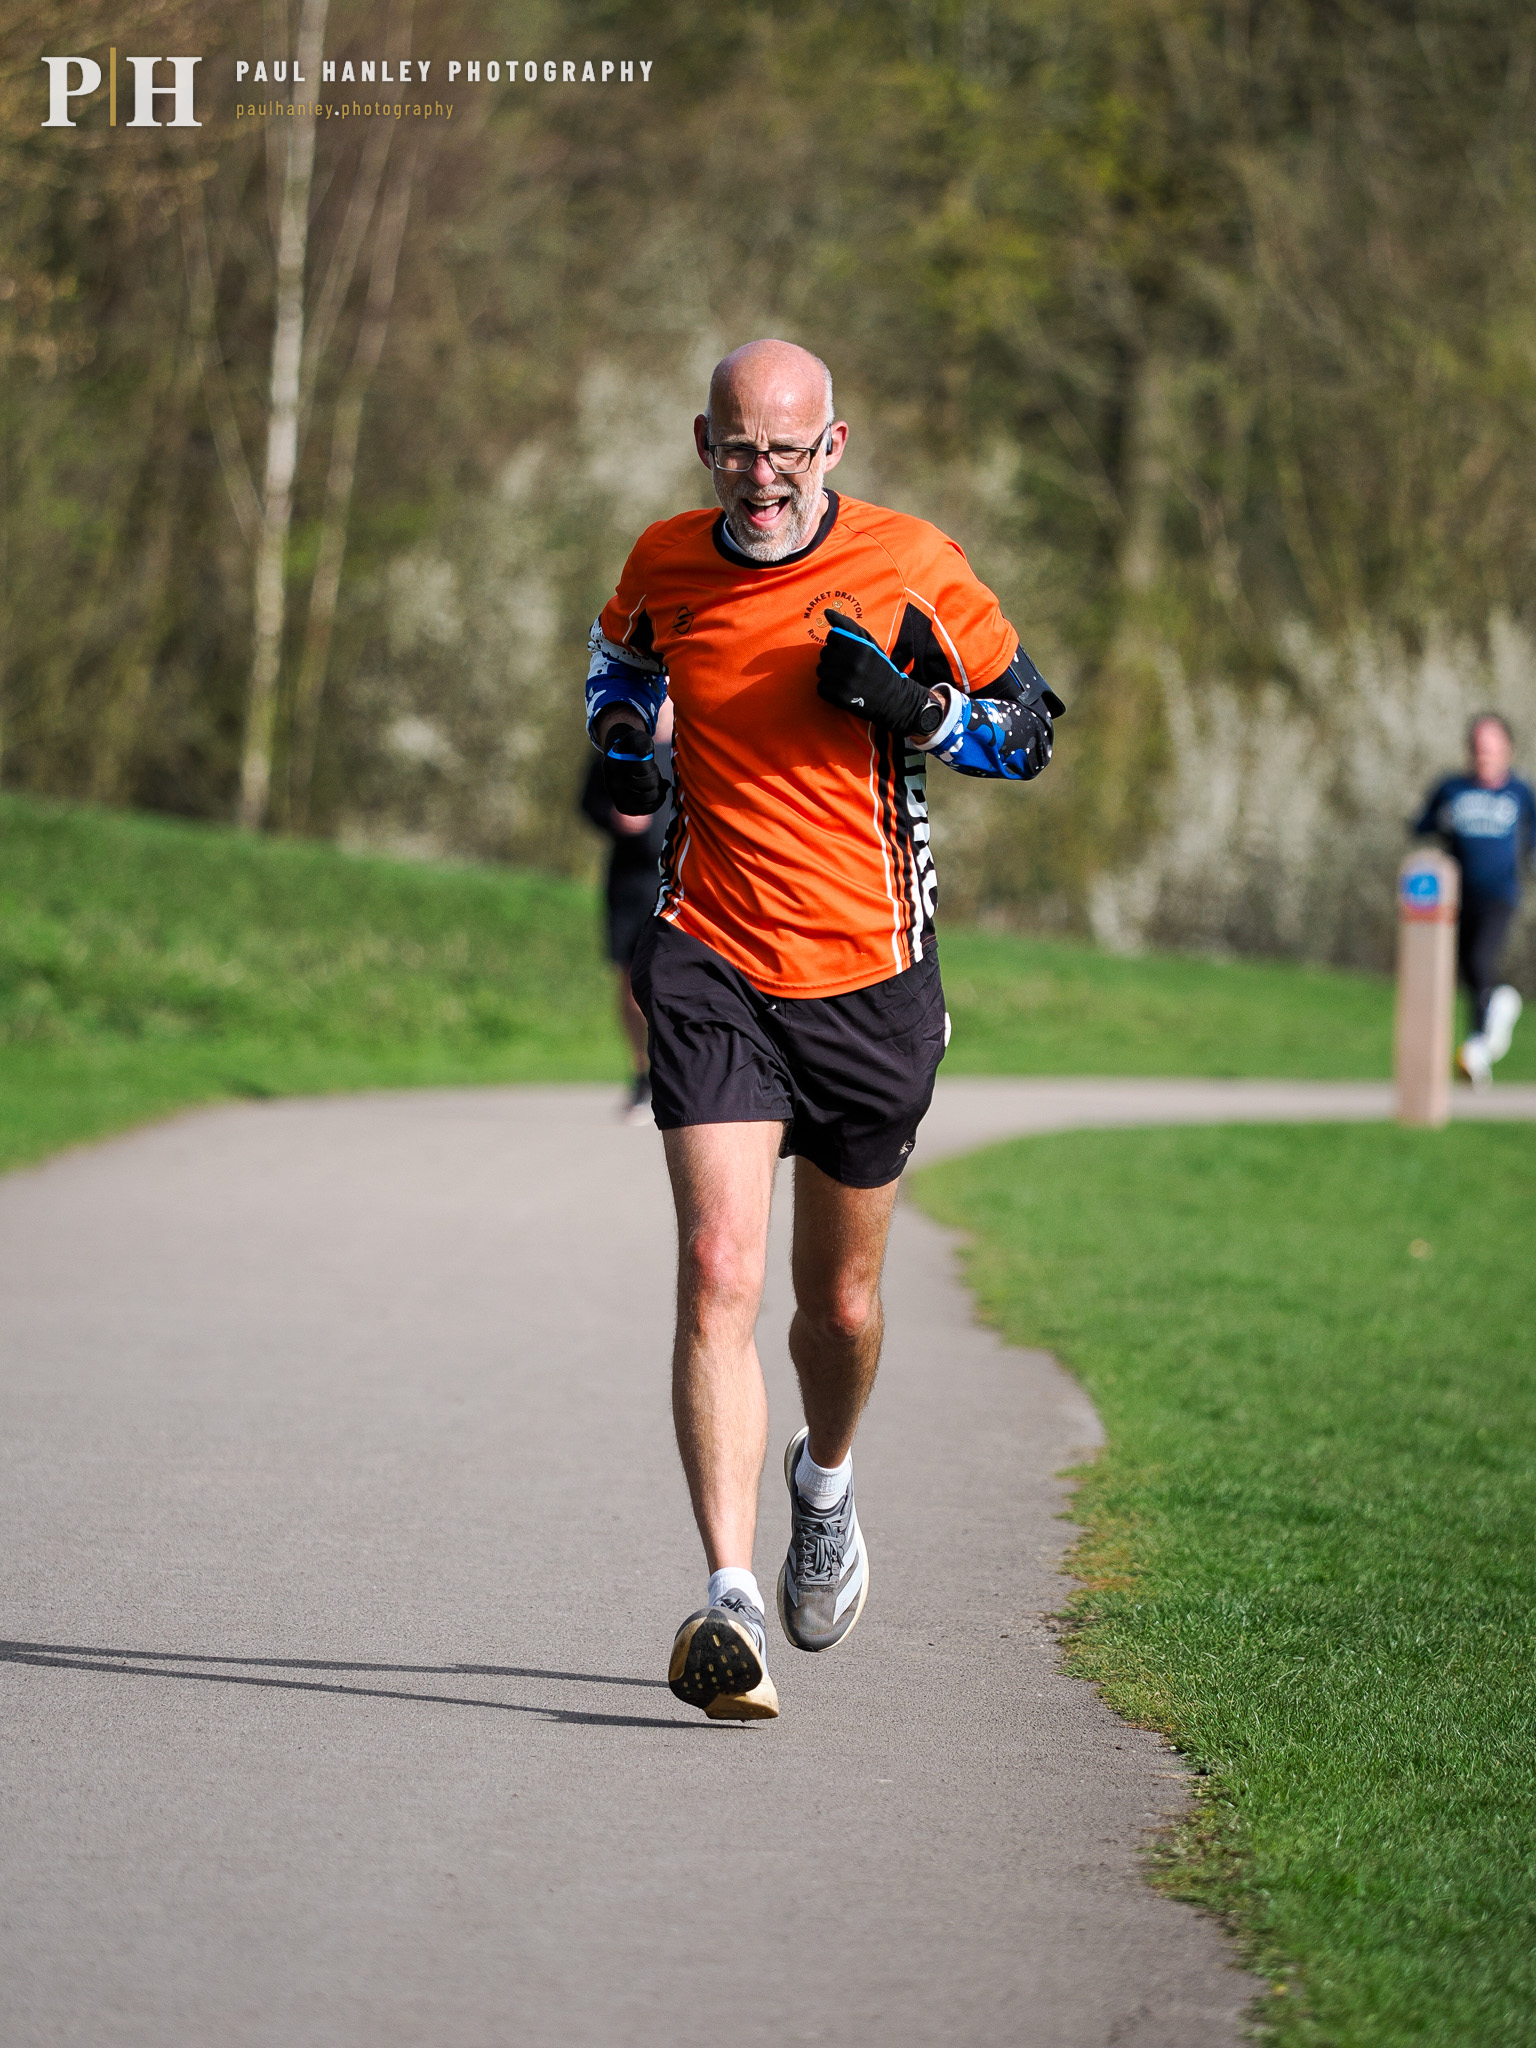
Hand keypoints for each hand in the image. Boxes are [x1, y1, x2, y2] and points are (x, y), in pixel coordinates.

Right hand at [601, 721, 669, 815]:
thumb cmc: (631, 748)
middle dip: (655, 777)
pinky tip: (656, 791)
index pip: (644, 770)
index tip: (648, 762)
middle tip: (651, 772)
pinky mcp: (623, 808)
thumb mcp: (636, 738)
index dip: (652, 767)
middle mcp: (612, 783)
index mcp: (613, 764)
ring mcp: (617, 798)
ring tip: (651, 780)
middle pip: (650, 784)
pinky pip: (648, 809)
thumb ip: (641, 741)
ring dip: (657, 788)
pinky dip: (657, 800)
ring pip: (651, 797)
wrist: (619, 761)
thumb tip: (644, 753)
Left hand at [816, 611, 934, 735]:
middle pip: (824, 653)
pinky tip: (843, 690)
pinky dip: (829, 690)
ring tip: (847, 679)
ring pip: (821, 670)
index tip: (851, 653)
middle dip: (834, 659)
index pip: (832, 636)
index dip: (840, 644)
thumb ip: (847, 625)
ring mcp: (843, 680)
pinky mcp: (838, 696)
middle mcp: (851, 662)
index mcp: (858, 646)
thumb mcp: (868, 642)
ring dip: (830, 675)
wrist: (892, 698)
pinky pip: (820, 687)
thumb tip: (826, 612)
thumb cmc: (878, 666)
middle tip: (851, 668)